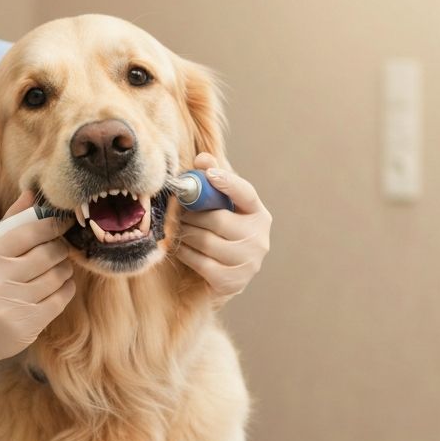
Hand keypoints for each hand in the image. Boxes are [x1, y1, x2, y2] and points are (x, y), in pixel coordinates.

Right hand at [0, 190, 75, 383]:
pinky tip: (61, 285)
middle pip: (46, 254)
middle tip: (61, 247)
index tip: (61, 223)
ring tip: (60, 267)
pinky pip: (61, 298)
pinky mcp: (28, 324)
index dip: (49, 225)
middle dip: (60, 248)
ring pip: (57, 276)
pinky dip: (66, 288)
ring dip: (64, 268)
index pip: (26, 233)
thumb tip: (31, 193)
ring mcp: (12, 305)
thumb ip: (9, 225)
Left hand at [177, 152, 271, 303]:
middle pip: (218, 220)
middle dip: (192, 215)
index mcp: (259, 215)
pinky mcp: (232, 282)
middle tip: (179, 213)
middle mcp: (259, 239)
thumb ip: (211, 183)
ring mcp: (248, 262)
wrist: (218, 280)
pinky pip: (199, 262)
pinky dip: (184, 253)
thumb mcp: (217, 209)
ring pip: (205, 241)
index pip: (246, 194)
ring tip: (180, 230)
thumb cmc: (217, 236)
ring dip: (185, 234)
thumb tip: (202, 159)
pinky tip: (180, 248)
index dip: (228, 182)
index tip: (208, 174)